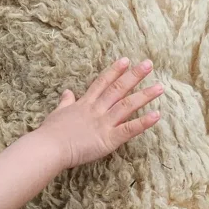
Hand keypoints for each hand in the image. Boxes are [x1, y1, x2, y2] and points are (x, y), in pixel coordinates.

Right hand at [37, 58, 163, 169]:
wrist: (48, 147)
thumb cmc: (49, 134)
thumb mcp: (56, 113)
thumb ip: (65, 103)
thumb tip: (67, 92)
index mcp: (84, 104)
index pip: (102, 83)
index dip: (115, 71)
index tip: (126, 61)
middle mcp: (96, 110)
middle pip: (118, 89)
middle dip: (134, 76)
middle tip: (149, 64)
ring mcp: (103, 123)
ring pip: (127, 105)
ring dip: (144, 95)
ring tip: (160, 87)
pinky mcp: (108, 139)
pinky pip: (129, 129)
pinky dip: (143, 122)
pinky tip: (157, 115)